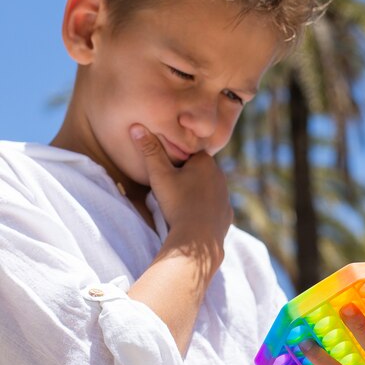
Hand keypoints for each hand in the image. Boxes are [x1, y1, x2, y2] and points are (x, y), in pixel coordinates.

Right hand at [129, 124, 231, 246]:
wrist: (197, 238)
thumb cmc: (177, 204)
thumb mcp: (159, 175)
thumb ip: (149, 151)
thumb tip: (136, 127)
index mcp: (206, 162)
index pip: (190, 153)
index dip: (177, 160)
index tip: (166, 170)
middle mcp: (220, 176)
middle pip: (200, 170)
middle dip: (187, 176)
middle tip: (171, 188)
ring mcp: (226, 196)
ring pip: (209, 188)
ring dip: (197, 192)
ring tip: (181, 202)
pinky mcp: (227, 214)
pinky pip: (215, 206)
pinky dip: (205, 209)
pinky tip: (194, 214)